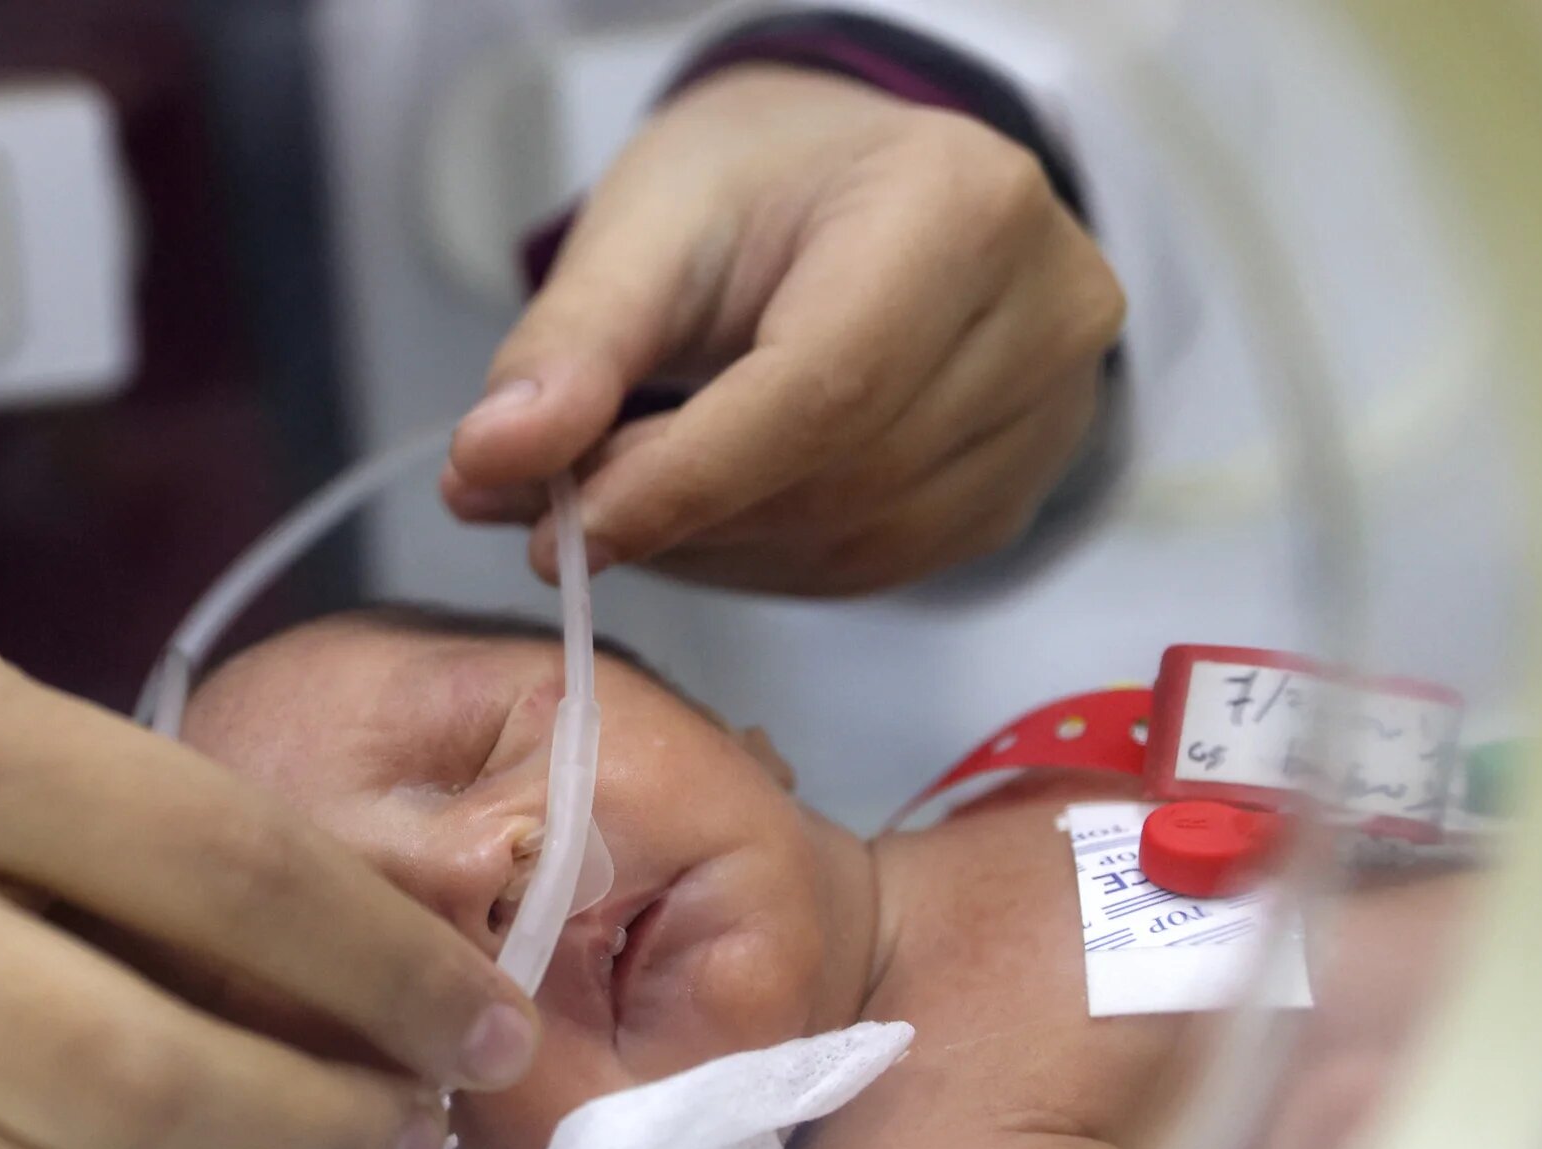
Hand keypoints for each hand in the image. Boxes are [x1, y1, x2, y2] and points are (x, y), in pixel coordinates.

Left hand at [443, 65, 1125, 595]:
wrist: (848, 189)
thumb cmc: (751, 188)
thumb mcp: (643, 228)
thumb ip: (568, 348)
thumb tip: (488, 467)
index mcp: (961, 206)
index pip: (823, 389)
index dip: (682, 480)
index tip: (558, 529)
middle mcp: (1045, 310)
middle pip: (842, 477)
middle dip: (682, 512)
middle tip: (562, 506)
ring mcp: (1052, 410)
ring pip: (861, 542)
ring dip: (718, 549)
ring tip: (631, 494)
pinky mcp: (1021, 485)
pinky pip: (882, 567)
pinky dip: (769, 563)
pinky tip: (708, 517)